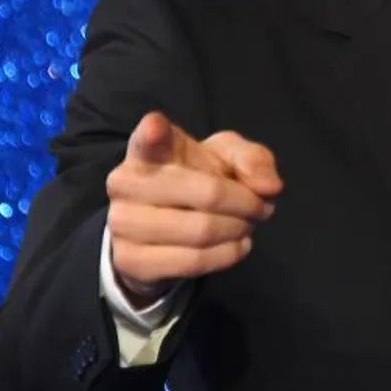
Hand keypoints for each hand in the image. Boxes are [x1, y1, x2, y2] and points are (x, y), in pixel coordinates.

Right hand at [105, 111, 282, 305]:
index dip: (153, 132)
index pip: (148, 138)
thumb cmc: (197, 179)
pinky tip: (235, 246)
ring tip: (247, 227)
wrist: (162, 232)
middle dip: (245, 204)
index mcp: (149, 149)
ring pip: (202, 232)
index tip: (157, 127)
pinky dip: (226, 256)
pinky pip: (192, 262)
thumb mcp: (228, 158)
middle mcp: (126, 182)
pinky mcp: (129, 261)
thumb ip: (252, 160)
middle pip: (207, 194)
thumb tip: (269, 186)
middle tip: (261, 208)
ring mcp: (122, 223)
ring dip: (238, 231)